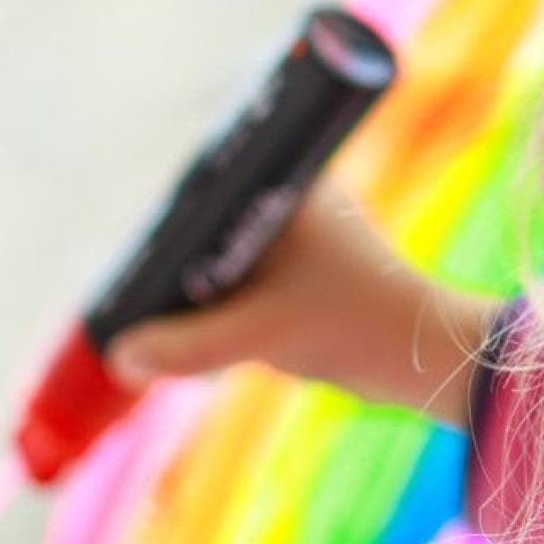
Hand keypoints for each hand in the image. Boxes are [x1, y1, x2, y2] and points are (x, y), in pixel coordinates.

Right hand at [106, 174, 498, 432]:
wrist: (422, 358)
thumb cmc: (353, 325)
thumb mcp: (260, 334)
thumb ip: (188, 346)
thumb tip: (120, 356)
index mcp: (281, 185)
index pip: (199, 184)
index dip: (160, 220)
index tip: (130, 260)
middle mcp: (284, 200)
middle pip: (201, 223)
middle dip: (169, 267)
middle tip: (134, 304)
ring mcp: (291, 237)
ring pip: (216, 260)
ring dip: (191, 296)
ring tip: (160, 328)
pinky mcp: (297, 274)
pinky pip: (237, 285)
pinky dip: (216, 311)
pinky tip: (196, 344)